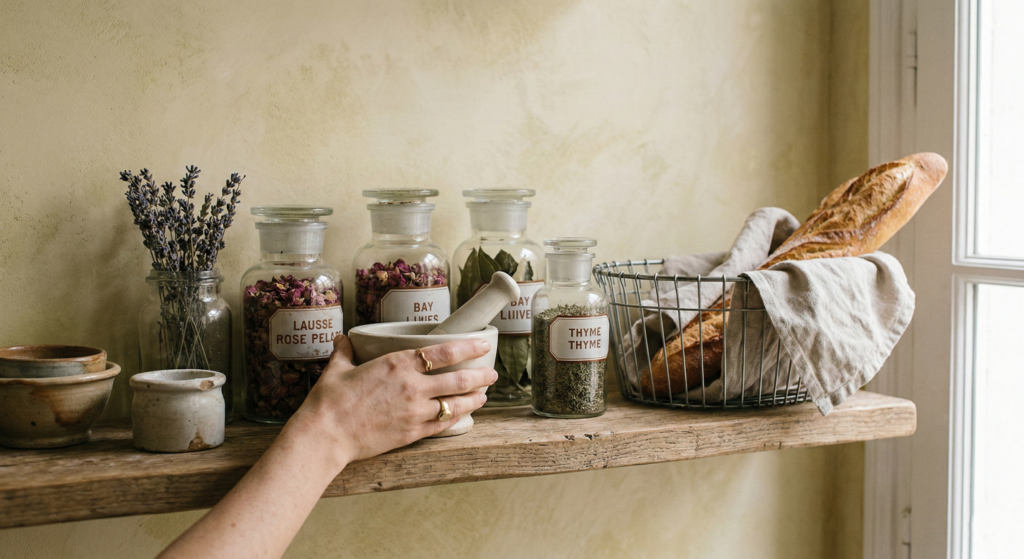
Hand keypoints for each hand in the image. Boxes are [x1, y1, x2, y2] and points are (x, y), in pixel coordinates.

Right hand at [289, 335, 496, 469]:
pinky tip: (463, 415)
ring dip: (474, 398)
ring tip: (484, 394)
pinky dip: (456, 418)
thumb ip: (345, 352)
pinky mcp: (412, 434)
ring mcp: (415, 412)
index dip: (467, 347)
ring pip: (456, 404)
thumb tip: (342, 339)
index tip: (482, 344)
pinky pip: (443, 424)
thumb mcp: (336, 370)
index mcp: (397, 364)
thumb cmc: (329, 402)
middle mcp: (412, 387)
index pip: (443, 351)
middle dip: (480, 375)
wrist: (325, 436)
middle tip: (492, 373)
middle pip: (458, 379)